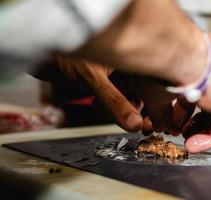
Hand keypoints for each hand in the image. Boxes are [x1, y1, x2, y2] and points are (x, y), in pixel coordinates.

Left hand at [31, 55, 149, 132]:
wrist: (39, 54)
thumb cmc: (63, 54)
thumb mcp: (93, 79)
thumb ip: (114, 101)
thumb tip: (135, 124)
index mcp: (129, 54)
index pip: (153, 82)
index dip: (159, 104)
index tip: (160, 123)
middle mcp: (127, 65)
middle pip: (144, 93)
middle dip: (140, 111)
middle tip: (143, 128)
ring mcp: (117, 75)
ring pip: (130, 100)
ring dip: (122, 112)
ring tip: (107, 111)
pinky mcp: (106, 85)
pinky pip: (116, 102)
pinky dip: (109, 110)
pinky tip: (98, 107)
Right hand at [168, 33, 210, 152]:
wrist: (176, 55)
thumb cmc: (163, 62)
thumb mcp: (156, 90)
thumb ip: (161, 110)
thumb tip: (159, 124)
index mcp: (205, 55)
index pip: (200, 83)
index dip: (185, 104)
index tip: (173, 117)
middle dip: (192, 118)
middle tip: (178, 129)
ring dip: (200, 129)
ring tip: (186, 141)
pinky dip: (209, 136)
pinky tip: (192, 144)